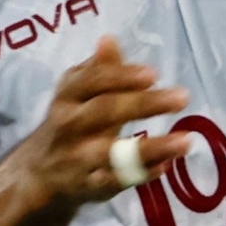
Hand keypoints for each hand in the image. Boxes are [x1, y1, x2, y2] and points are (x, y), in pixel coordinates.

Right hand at [24, 40, 194, 209]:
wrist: (40, 173)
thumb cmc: (70, 123)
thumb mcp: (76, 94)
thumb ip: (98, 71)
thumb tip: (110, 39)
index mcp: (68, 97)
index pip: (92, 82)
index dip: (121, 77)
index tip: (153, 73)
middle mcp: (70, 126)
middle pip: (105, 112)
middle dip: (144, 104)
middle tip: (182, 97)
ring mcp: (79, 159)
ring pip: (114, 153)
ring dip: (151, 148)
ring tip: (185, 141)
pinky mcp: (90, 186)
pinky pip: (118, 181)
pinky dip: (143, 174)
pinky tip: (168, 165)